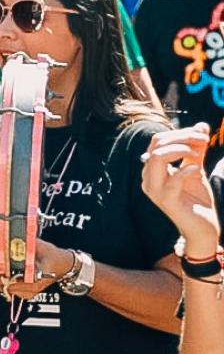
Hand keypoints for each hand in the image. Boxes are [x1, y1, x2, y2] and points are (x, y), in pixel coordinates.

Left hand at [0, 237, 71, 300]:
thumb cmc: (55, 258)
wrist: (64, 265)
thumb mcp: (43, 249)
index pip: (9, 284)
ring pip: (0, 285)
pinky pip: (4, 283)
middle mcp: (27, 290)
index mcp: (33, 283)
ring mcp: (23, 291)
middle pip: (1, 285)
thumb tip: (14, 237)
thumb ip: (28, 244)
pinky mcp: (20, 287)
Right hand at [142, 125, 221, 250]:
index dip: (180, 133)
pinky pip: (173, 179)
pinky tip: (197, 169)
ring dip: (181, 150)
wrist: (202, 227)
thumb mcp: (196, 169)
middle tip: (204, 139)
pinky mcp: (167, 201)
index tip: (203, 134)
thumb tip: (201, 125)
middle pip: (157, 145)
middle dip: (182, 137)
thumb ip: (197, 149)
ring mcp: (155, 191)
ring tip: (199, 153)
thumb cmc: (196, 199)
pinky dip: (186, 169)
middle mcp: (148, 178)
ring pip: (158, 158)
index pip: (157, 141)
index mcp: (152, 170)